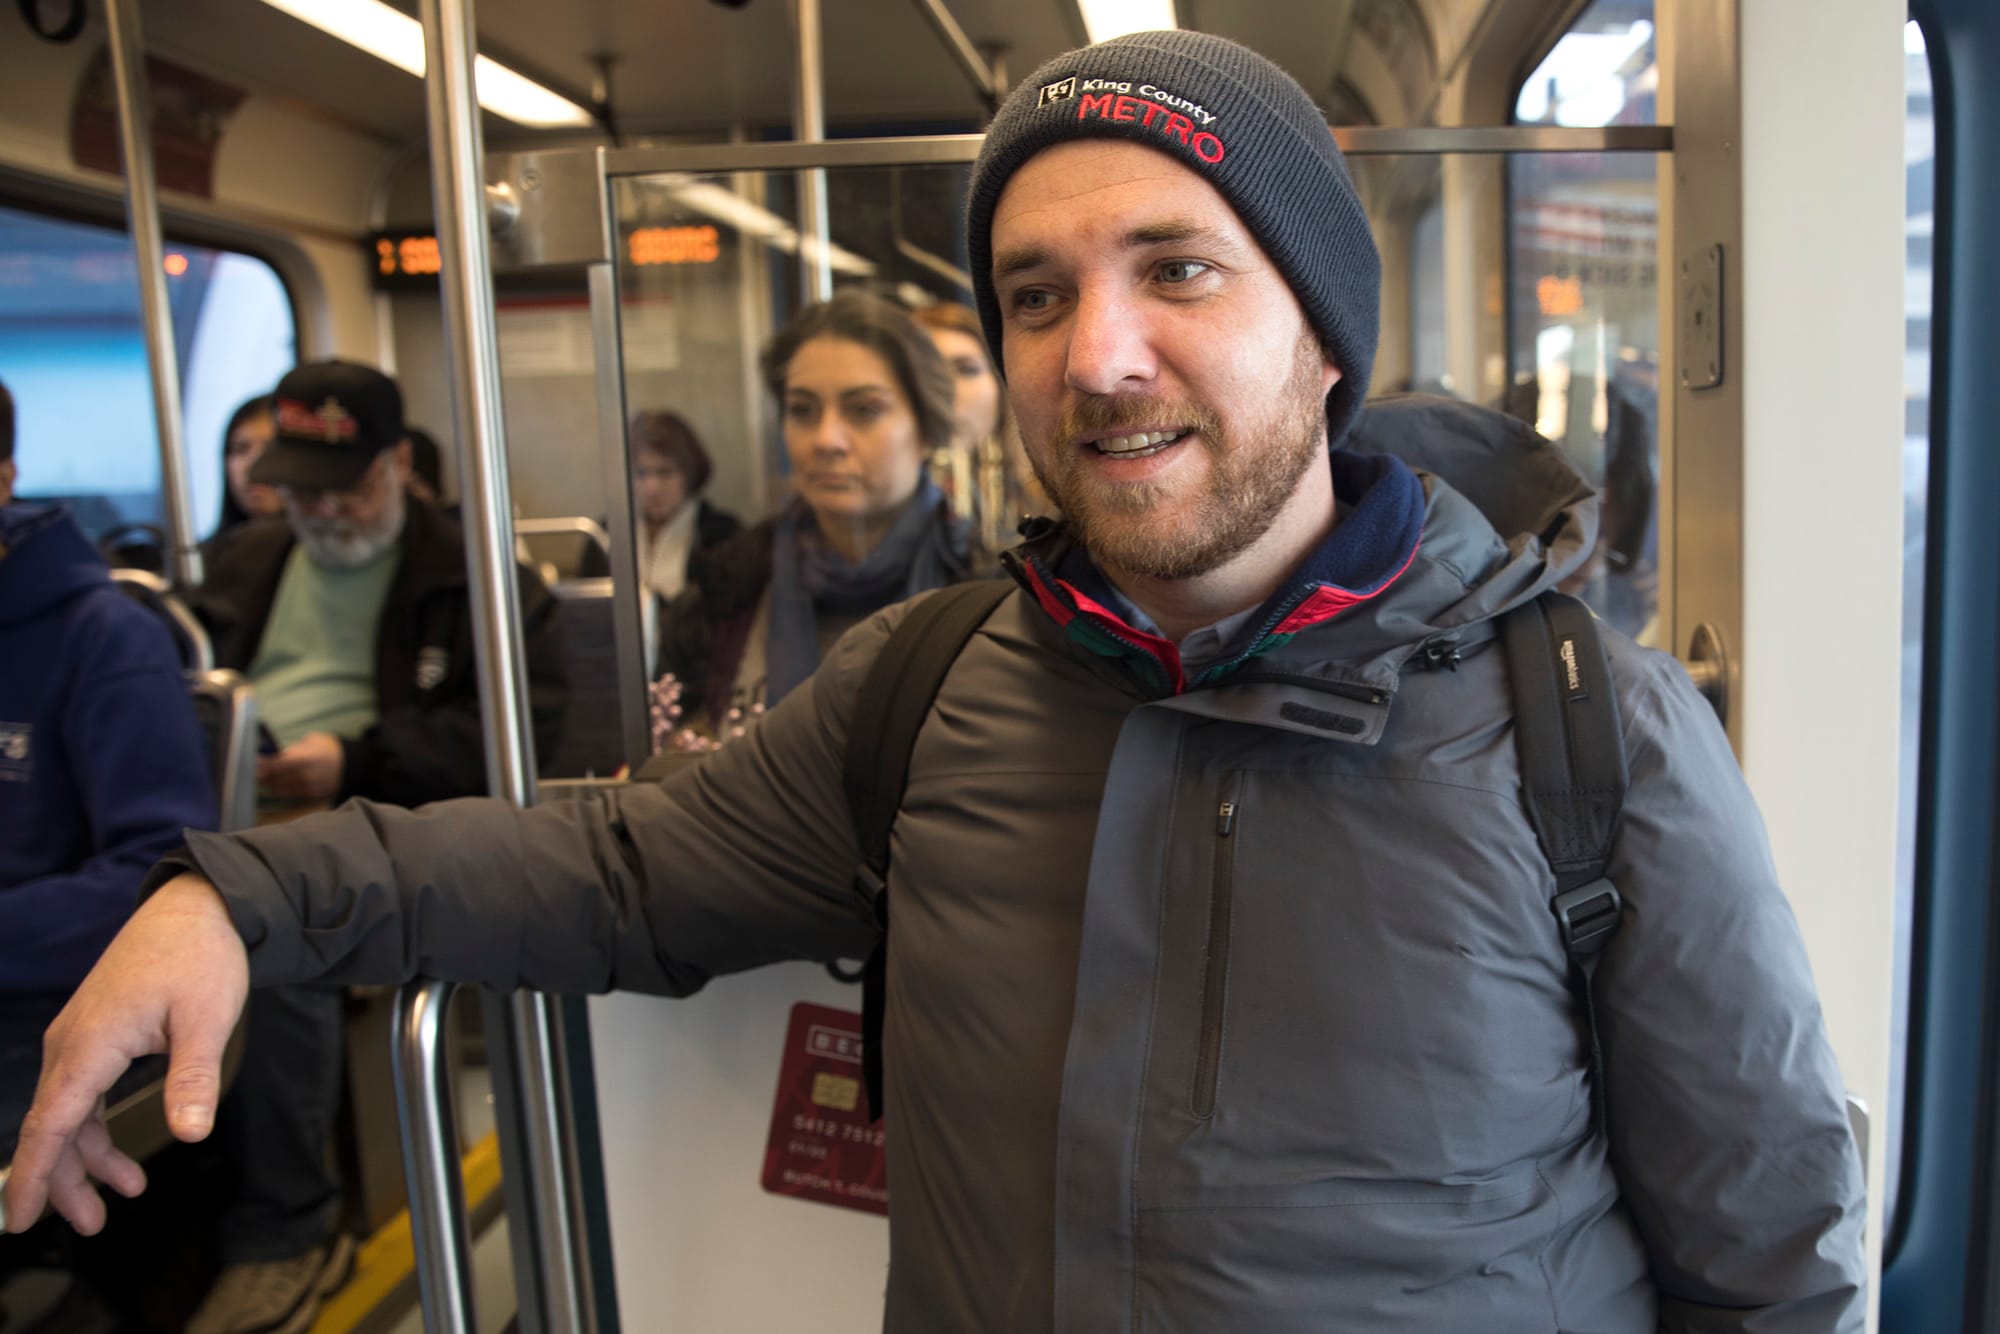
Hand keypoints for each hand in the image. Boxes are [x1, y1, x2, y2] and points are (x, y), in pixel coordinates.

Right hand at [4, 875, 248, 1235]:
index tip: (19, 1220)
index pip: (49, 1124)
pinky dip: (97, 1128)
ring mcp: (80, 1039)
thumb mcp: (206, 1019)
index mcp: (90, 1044)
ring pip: (68, 1114)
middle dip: (65, 1181)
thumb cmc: (199, 956)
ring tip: (124, 1192)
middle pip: (54, 1128)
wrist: (197, 907)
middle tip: (93, 1225)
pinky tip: (124, 1154)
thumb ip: (193, 1078)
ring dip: (87, 1159)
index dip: (32, 1176)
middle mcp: (72, 1044)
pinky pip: (83, 1094)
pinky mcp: (96, 1035)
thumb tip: (191, 1133)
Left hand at [257, 732, 343, 800]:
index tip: (251, 762)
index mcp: (306, 758)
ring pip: (279, 788)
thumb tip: (270, 754)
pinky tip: (276, 783)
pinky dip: (280, 789)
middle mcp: (306, 775)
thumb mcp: (311, 741)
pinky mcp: (311, 796)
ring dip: (269, 783)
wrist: (350, 764)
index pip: (276, 764)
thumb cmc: (327, 748)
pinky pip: (289, 794)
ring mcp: (309, 787)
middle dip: (262, 774)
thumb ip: (291, 750)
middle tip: (252, 770)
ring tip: (262, 777)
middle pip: (275, 778)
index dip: (262, 764)